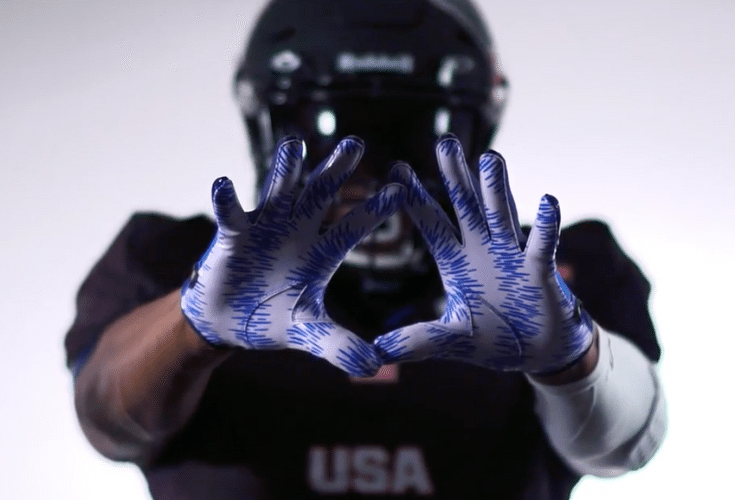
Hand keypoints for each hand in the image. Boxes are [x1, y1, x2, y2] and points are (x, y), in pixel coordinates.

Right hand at [181, 136, 404, 375]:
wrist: (229, 322)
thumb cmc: (273, 320)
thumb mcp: (309, 333)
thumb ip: (338, 345)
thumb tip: (373, 368)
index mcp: (321, 253)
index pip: (353, 227)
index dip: (376, 210)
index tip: (401, 189)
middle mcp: (297, 231)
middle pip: (321, 195)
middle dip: (336, 170)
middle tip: (356, 143)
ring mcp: (265, 228)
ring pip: (279, 192)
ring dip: (286, 170)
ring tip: (296, 145)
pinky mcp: (233, 235)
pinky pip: (230, 215)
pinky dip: (226, 201)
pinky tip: (223, 185)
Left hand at [375, 136, 593, 373]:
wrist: (540, 353)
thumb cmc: (495, 339)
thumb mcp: (452, 340)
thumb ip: (418, 341)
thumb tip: (377, 350)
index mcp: (457, 262)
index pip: (432, 225)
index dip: (415, 199)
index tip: (394, 169)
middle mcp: (483, 250)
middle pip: (466, 207)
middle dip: (455, 177)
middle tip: (444, 142)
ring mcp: (512, 256)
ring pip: (502, 215)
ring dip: (497, 189)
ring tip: (490, 158)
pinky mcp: (540, 271)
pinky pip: (542, 245)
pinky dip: (546, 225)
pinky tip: (547, 200)